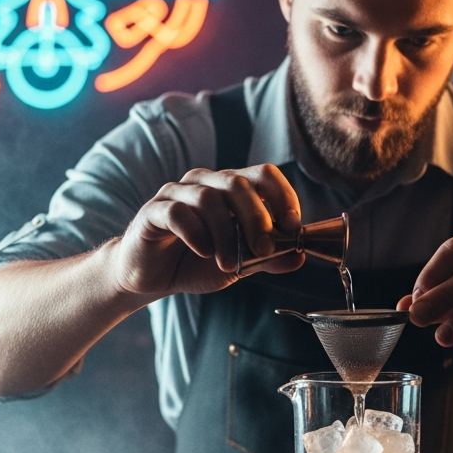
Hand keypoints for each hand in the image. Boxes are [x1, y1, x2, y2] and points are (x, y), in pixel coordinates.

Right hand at [107, 164, 305, 299]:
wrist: (153, 277)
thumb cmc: (197, 263)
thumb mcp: (240, 264)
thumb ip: (267, 258)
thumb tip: (300, 257)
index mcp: (231, 189)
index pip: (263, 174)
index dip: (282, 195)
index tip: (292, 225)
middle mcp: (206, 183)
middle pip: (237, 184)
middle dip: (257, 219)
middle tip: (265, 250)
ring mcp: (178, 194)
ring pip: (209, 199)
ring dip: (226, 235)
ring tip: (230, 264)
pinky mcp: (153, 211)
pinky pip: (176, 213)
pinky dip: (195, 233)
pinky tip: (204, 252)